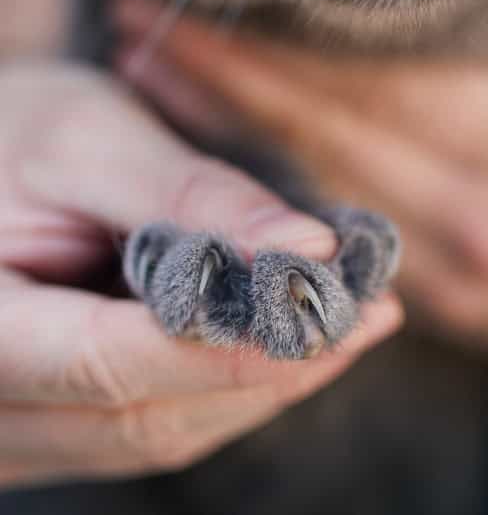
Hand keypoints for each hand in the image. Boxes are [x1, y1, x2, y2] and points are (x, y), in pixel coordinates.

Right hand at [0, 65, 402, 488]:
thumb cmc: (8, 132)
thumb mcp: (86, 135)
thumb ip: (189, 196)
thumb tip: (309, 246)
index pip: (109, 362)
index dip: (239, 345)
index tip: (344, 310)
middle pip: (145, 418)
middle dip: (274, 369)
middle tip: (371, 315)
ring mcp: (13, 434)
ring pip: (161, 436)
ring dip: (267, 384)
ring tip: (350, 322)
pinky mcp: (51, 432)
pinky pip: (153, 429)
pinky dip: (233, 388)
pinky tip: (292, 340)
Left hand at [110, 0, 487, 383]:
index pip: (379, 83)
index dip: (281, 42)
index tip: (204, 0)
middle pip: (327, 135)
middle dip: (224, 79)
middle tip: (141, 26)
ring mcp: (458, 274)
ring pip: (312, 191)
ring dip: (223, 137)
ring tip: (153, 79)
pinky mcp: (438, 309)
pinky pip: (333, 237)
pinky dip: (266, 190)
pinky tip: (215, 154)